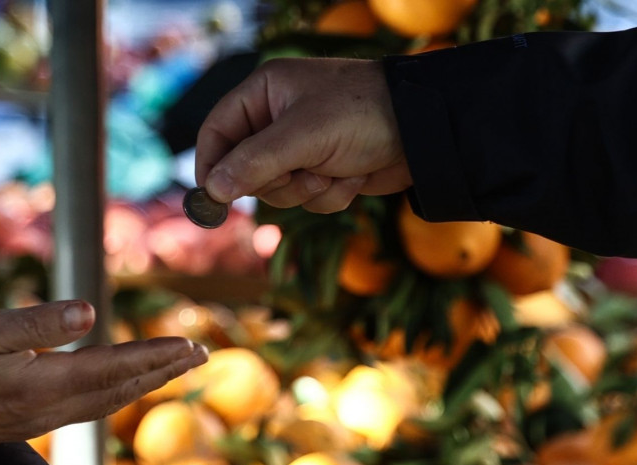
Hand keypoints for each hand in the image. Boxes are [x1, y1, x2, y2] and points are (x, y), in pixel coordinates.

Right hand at [0, 301, 207, 451]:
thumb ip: (38, 322)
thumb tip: (90, 312)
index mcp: (44, 384)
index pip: (115, 367)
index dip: (155, 356)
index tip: (191, 347)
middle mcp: (51, 409)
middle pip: (122, 388)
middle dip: (164, 371)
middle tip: (200, 355)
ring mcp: (41, 420)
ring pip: (108, 401)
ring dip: (144, 383)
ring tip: (173, 368)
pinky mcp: (28, 423)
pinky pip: (88, 408)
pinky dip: (116, 393)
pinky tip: (119, 386)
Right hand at [196, 57, 411, 212]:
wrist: (424, 133)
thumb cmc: (362, 114)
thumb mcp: (303, 136)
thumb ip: (254, 162)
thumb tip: (213, 189)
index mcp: (266, 93)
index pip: (218, 131)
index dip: (212, 164)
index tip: (212, 197)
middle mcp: (279, 119)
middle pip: (246, 170)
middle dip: (279, 180)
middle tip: (303, 172)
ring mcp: (303, 148)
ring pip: (280, 191)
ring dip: (310, 190)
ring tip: (337, 169)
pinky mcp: (326, 171)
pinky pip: (309, 199)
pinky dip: (333, 195)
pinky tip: (356, 175)